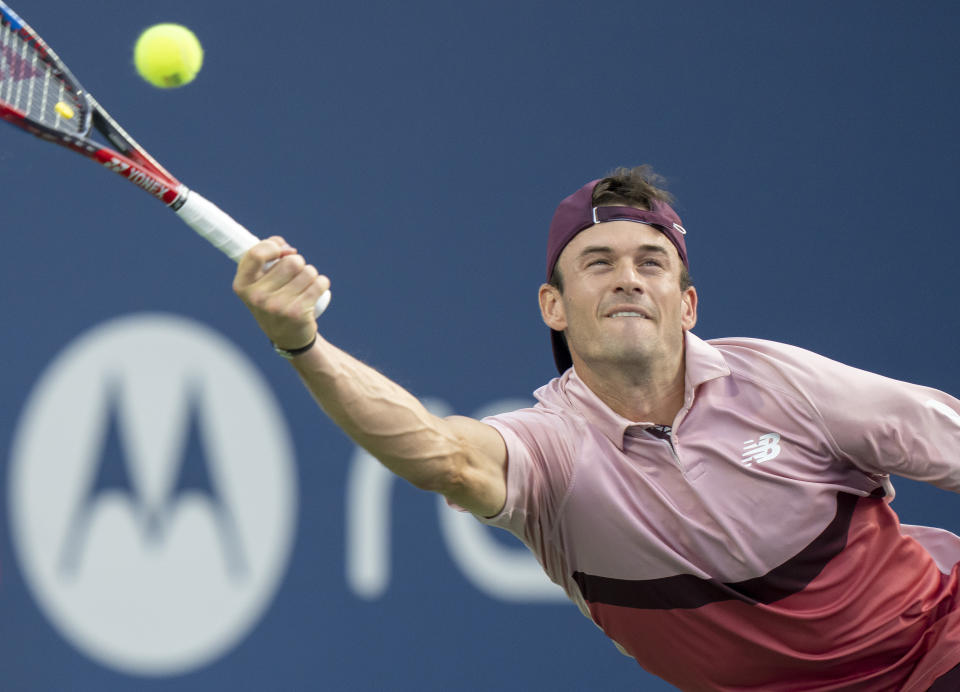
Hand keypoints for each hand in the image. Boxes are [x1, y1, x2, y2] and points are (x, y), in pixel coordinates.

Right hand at [233, 236, 330, 350]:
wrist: (288, 336)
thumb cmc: (274, 299)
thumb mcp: (260, 281)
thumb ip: (267, 257)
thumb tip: (287, 247)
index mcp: (242, 285)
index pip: (256, 254)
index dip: (273, 246)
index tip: (281, 251)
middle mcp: (257, 297)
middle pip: (291, 261)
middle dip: (298, 263)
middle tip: (295, 276)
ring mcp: (277, 306)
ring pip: (308, 271)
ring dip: (310, 274)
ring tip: (304, 286)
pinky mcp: (297, 313)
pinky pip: (320, 283)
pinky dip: (322, 283)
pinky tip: (316, 291)